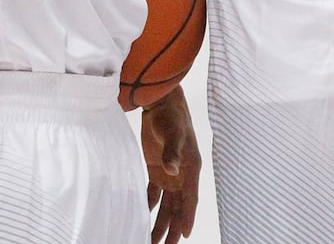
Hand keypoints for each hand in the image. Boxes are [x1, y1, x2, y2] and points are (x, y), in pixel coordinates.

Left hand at [141, 86, 199, 243]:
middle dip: (174, 228)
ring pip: (166, 205)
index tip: (184, 235)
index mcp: (191, 167)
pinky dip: (149, 206)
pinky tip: (142, 218)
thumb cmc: (170, 117)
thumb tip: (172, 170)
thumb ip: (172, 152)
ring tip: (153, 241)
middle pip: (179, 207)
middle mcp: (182, 174)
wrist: (161, 103)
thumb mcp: (173, 133)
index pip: (190, 198)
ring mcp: (170, 173)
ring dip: (161, 222)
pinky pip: (153, 194)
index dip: (188, 216)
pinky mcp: (157, 169)